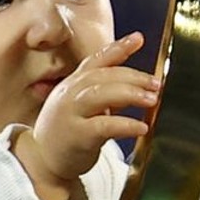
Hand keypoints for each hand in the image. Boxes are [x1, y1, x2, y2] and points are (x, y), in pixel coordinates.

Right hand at [20, 33, 160, 195]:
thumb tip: (139, 84)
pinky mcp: (76, 136)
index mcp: (73, 83)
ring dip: (130, 94)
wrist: (43, 161)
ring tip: (152, 99)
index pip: (96, 60)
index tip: (139, 38)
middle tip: (156, 84)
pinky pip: (103, 126)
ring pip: (101, 95)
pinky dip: (125, 125)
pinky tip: (142, 127)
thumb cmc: (68, 132)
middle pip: (103, 76)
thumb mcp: (85, 106)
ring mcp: (70, 113)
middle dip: (133, 77)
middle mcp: (69, 94)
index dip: (118, 48)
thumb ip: (108, 92)